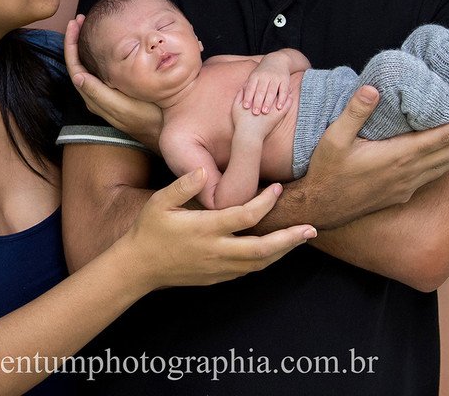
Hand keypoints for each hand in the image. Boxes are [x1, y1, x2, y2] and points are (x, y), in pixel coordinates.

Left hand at [65, 14, 161, 147]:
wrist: (165, 131)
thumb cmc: (147, 118)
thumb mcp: (123, 106)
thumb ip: (99, 94)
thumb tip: (77, 77)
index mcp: (94, 97)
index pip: (74, 66)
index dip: (71, 44)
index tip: (74, 23)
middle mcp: (95, 95)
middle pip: (78, 63)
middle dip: (76, 40)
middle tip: (79, 19)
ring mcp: (104, 93)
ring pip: (88, 65)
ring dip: (85, 45)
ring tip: (88, 27)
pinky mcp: (115, 92)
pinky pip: (99, 69)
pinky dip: (98, 53)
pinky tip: (107, 43)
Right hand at [123, 168, 316, 289]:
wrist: (138, 267)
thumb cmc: (149, 230)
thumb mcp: (159, 202)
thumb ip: (182, 185)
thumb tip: (204, 170)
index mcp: (204, 229)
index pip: (244, 216)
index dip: (265, 202)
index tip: (278, 189)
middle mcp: (215, 251)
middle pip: (262, 249)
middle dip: (289, 239)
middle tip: (311, 229)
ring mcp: (218, 268)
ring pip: (259, 263)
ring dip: (283, 251)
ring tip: (301, 238)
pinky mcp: (217, 278)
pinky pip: (248, 270)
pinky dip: (266, 260)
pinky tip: (276, 249)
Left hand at [239, 53, 293, 114]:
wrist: (277, 60)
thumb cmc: (262, 72)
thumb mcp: (253, 77)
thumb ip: (247, 86)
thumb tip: (240, 98)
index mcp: (255, 76)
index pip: (251, 87)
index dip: (248, 97)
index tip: (245, 106)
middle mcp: (265, 76)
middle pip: (261, 90)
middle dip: (258, 102)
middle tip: (255, 113)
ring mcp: (275, 78)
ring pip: (272, 91)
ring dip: (268, 102)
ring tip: (265, 112)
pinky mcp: (285, 80)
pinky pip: (283, 90)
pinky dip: (282, 99)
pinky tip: (279, 107)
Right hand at [289, 86, 448, 229]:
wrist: (322, 208)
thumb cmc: (327, 171)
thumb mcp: (334, 138)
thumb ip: (355, 112)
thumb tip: (373, 88)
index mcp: (398, 156)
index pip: (443, 139)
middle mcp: (409, 172)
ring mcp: (407, 185)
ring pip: (447, 165)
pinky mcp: (402, 193)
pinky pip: (434, 174)